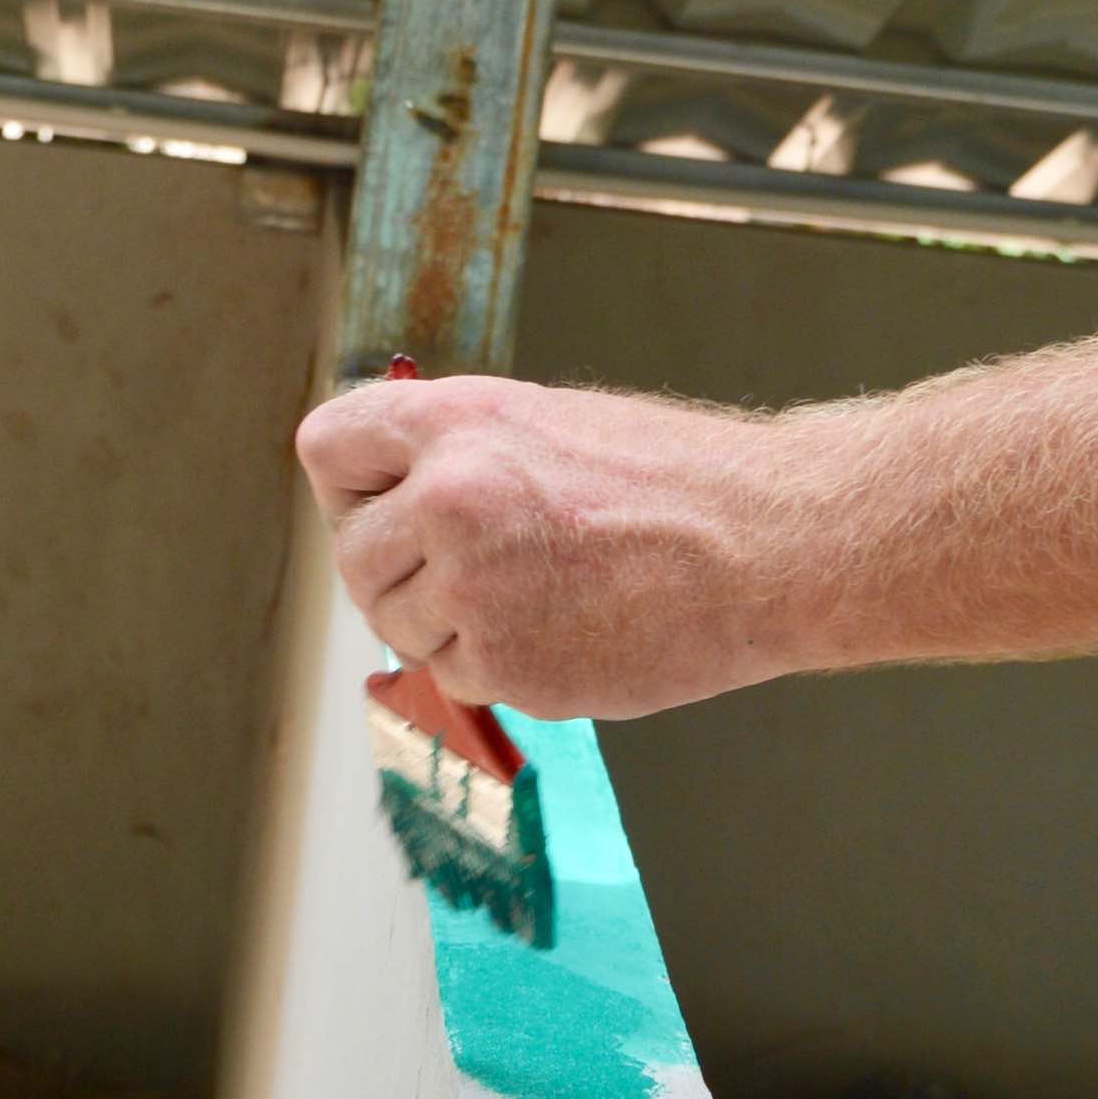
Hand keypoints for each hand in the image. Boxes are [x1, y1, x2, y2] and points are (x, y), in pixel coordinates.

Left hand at [293, 370, 803, 721]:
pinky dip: (497, 665)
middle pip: (351, 554)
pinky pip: (455, 677)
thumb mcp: (550, 423)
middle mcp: (450, 499)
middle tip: (471, 568)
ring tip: (536, 593)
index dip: (355, 482)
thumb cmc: (678, 480)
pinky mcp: (507, 666)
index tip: (387, 501)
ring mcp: (475, 589)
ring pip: (397, 626)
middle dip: (397, 569)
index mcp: (459, 421)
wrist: (769, 546)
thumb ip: (458, 453)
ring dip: (447, 624)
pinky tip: (564, 628)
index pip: (328, 448)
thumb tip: (388, 497)